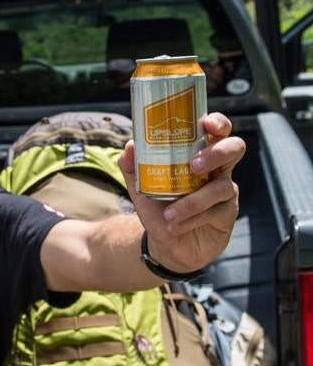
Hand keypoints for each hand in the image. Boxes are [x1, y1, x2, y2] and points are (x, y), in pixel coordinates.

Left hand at [118, 112, 245, 272]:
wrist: (165, 243)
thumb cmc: (158, 207)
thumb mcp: (141, 186)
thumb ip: (133, 166)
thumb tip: (130, 146)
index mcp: (199, 154)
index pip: (217, 130)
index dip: (218, 122)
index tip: (206, 124)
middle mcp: (217, 169)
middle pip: (235, 147)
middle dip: (216, 153)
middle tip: (193, 166)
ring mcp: (225, 191)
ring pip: (221, 187)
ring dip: (193, 201)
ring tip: (170, 213)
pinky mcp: (228, 214)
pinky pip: (216, 212)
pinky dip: (192, 218)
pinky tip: (175, 225)